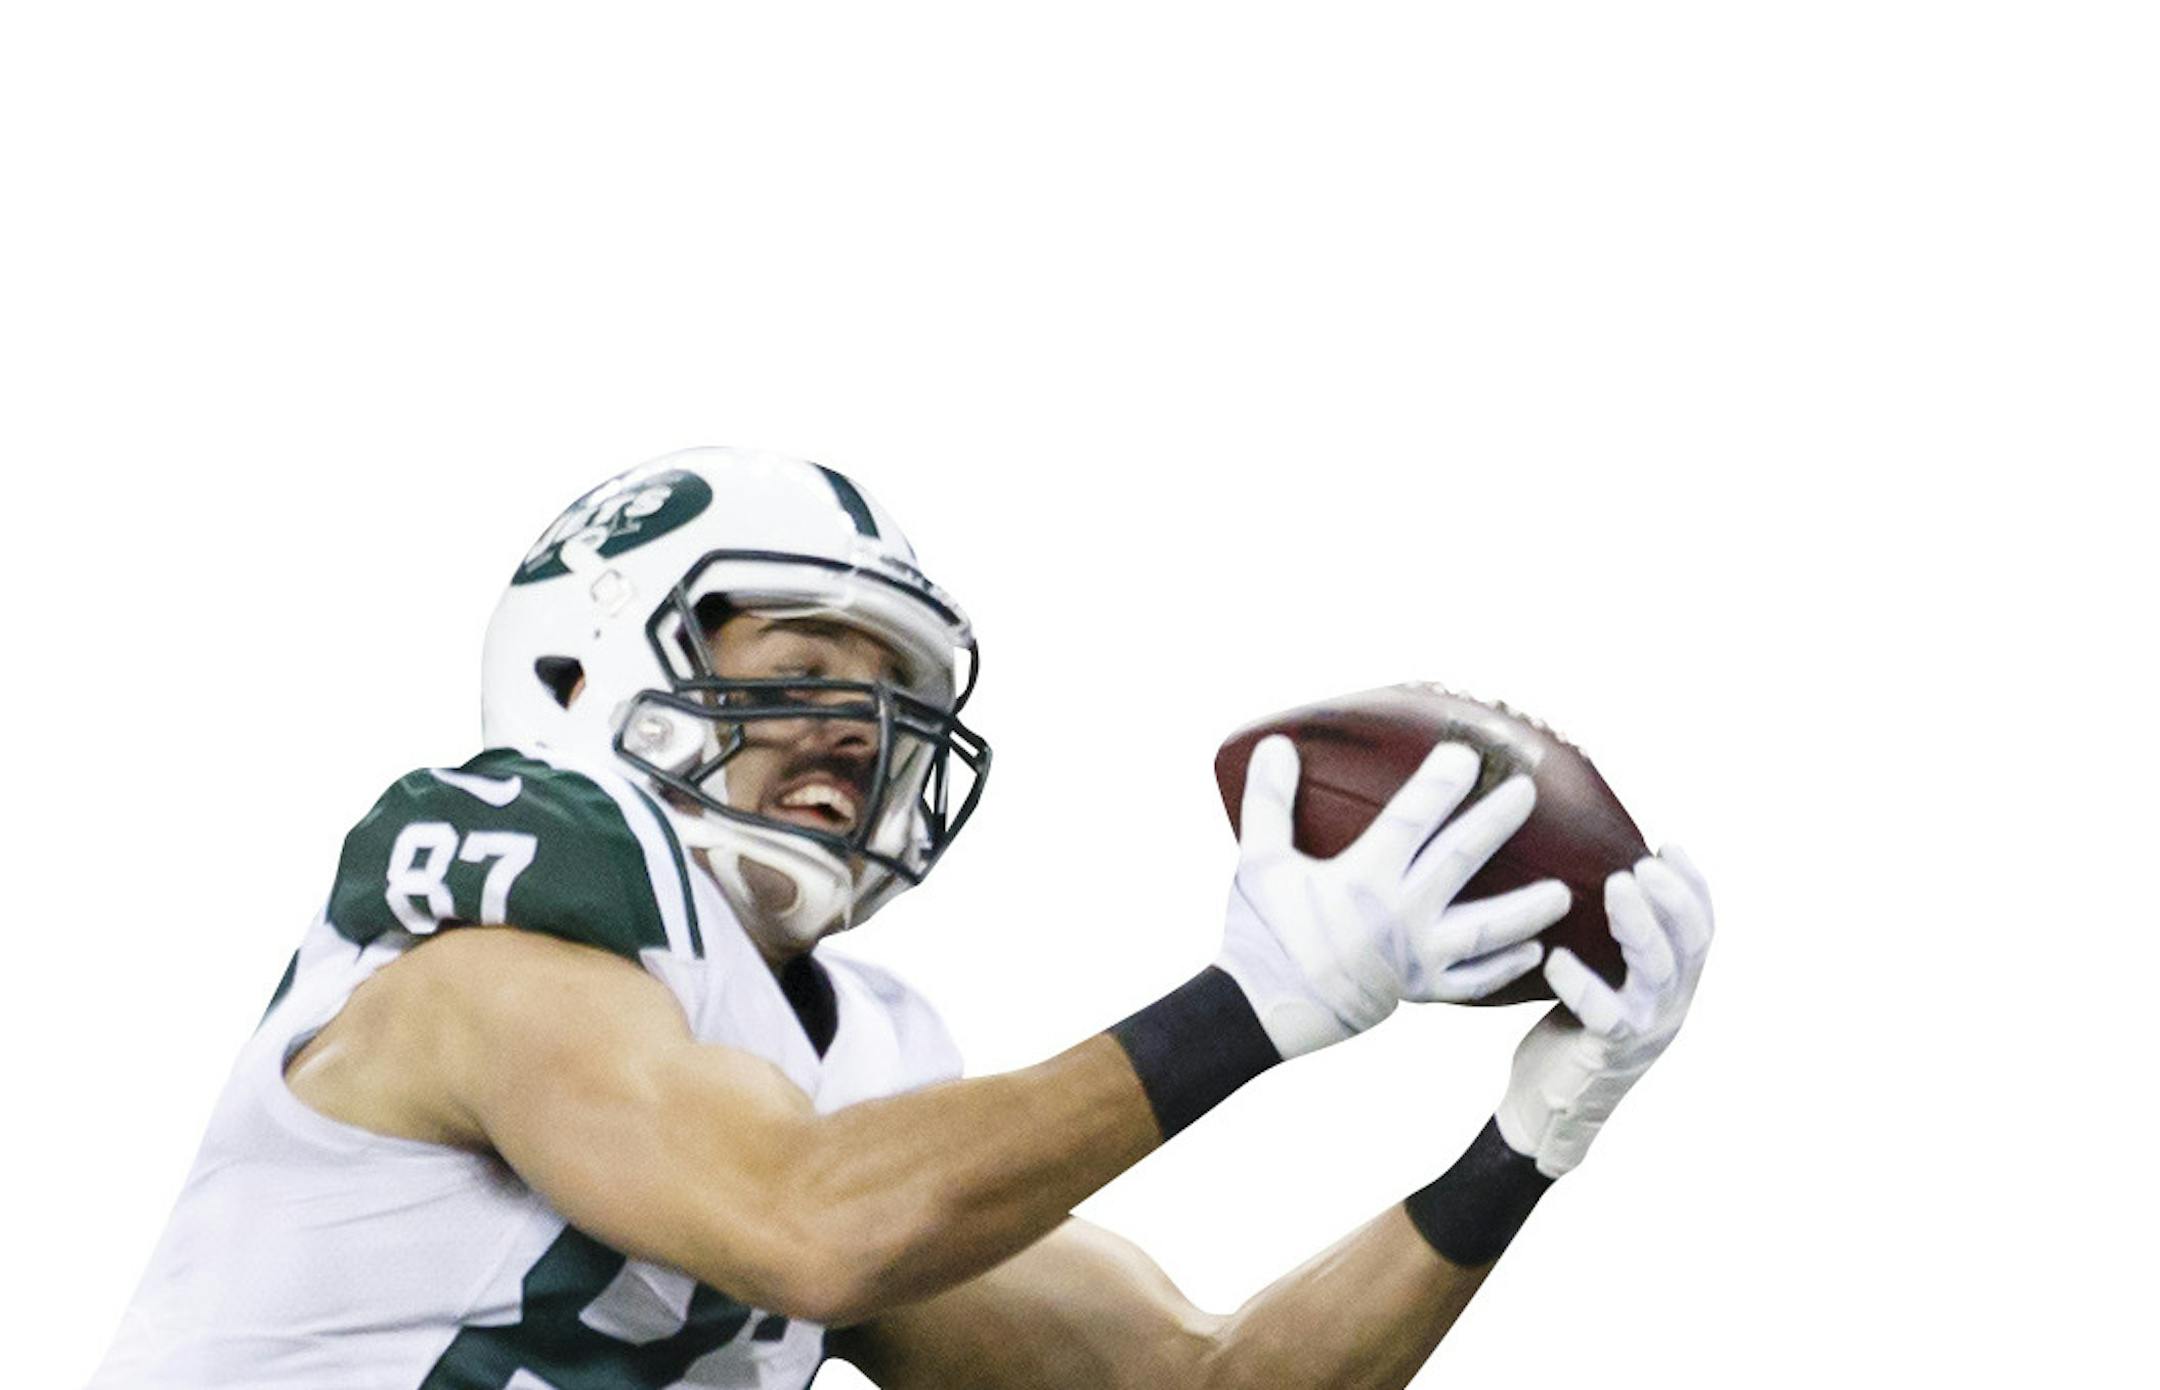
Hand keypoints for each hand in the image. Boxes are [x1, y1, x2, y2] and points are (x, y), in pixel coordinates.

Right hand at [1217, 735, 1572, 1058]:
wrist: (1262, 1012)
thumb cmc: (1261, 932)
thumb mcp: (1258, 861)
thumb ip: (1268, 801)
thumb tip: (1275, 743)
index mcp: (1363, 880)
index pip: (1411, 820)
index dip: (1440, 784)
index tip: (1466, 756)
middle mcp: (1399, 918)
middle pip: (1459, 862)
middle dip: (1495, 823)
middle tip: (1527, 793)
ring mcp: (1415, 959)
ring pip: (1484, 930)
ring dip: (1526, 909)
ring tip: (1563, 893)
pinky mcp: (1420, 991)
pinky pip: (1472, 981)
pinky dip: (1503, 966)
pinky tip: (1534, 950)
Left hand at [1495, 847, 1713, 1176]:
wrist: (1550, 1110)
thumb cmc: (1569, 1032)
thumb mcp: (1604, 978)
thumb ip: (1609, 939)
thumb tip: (1589, 868)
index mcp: (1674, 985)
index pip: (1703, 929)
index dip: (1694, 885)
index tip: (1670, 845)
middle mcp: (1670, 1006)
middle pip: (1692, 944)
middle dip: (1674, 896)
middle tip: (1644, 862)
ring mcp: (1645, 1031)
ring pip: (1658, 972)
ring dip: (1642, 924)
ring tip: (1618, 884)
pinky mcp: (1608, 1053)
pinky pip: (1605, 1015)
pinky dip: (1582, 983)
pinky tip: (1556, 958)